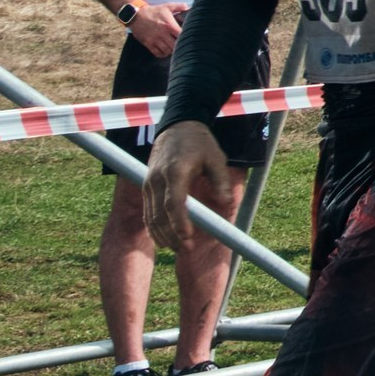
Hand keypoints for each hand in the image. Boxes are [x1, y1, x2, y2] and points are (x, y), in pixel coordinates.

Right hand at [128, 1, 184, 58]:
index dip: (185, 37)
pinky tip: (165, 51)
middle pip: (175, 45)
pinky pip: (157, 53)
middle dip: (179, 46)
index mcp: (169, 25)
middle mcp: (162, 34)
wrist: (136, 16)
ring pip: (167, 51)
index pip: (181, 35)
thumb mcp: (167, 6)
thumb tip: (188, 7)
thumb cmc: (153, 11)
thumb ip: (179, 6)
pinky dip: (163, 54)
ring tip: (173, 48)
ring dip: (171, 51)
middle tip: (180, 44)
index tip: (186, 37)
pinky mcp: (148, 44)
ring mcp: (155, 40)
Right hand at [143, 122, 226, 250]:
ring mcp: (149, 183)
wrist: (177, 126)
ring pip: (151, 217)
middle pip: (160, 215)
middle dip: (172, 235)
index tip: (188, 237)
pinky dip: (154, 228)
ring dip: (162, 236)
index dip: (179, 223)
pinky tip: (164, 239)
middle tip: (187, 249)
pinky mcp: (146, 186)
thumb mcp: (216, 157)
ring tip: (178, 249)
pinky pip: (148, 212)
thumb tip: (228, 204)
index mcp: (175, 171)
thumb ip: (221, 181)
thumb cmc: (199, 142)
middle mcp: (157, 179)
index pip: (174, 203)